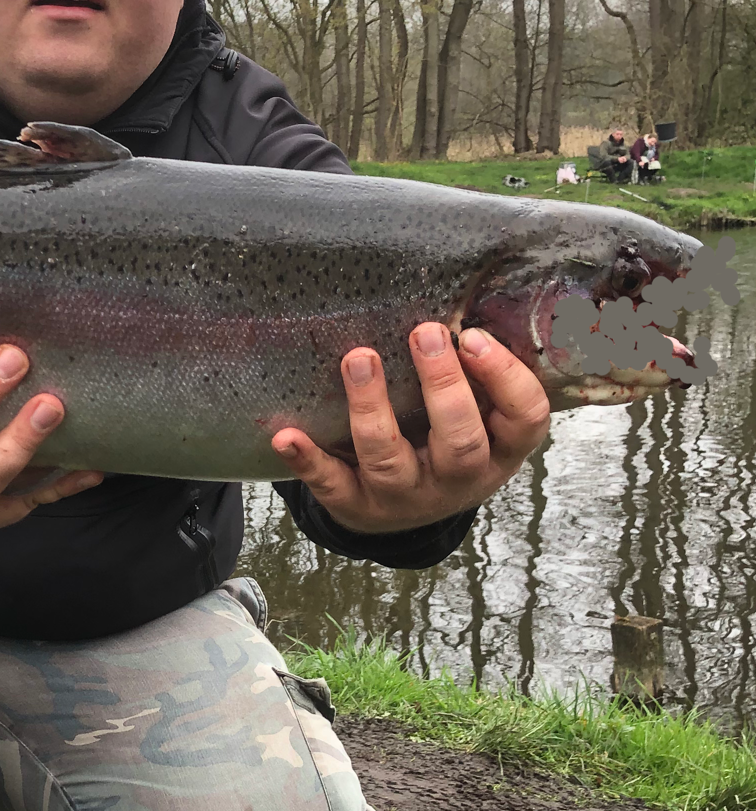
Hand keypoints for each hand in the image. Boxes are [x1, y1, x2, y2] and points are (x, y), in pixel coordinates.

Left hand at [272, 324, 549, 533]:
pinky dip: (307, 460)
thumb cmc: (444, 444)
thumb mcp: (479, 418)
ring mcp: (404, 496)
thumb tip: (460, 295)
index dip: (506, 378)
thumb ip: (477, 373)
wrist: (405, 515)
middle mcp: (456, 479)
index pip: (524, 419)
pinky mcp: (355, 503)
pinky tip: (285, 436)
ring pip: (390, 459)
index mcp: (497, 451)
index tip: (473, 336)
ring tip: (358, 358)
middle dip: (442, 387)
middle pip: (460, 442)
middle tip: (425, 333)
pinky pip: (330, 483)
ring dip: (371, 408)